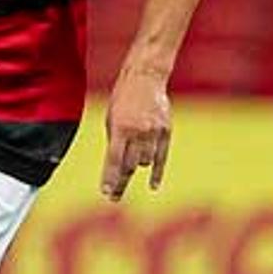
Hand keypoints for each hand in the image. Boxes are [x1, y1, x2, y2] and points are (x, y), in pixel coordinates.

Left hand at [100, 66, 170, 200]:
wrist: (146, 77)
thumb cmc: (124, 98)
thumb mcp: (111, 118)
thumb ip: (114, 142)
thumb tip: (115, 167)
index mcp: (120, 128)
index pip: (114, 160)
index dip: (110, 178)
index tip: (106, 193)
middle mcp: (138, 132)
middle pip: (129, 165)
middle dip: (120, 181)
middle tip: (113, 196)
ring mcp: (154, 132)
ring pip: (144, 162)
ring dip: (134, 169)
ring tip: (124, 178)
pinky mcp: (166, 131)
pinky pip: (162, 157)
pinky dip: (157, 173)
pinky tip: (152, 186)